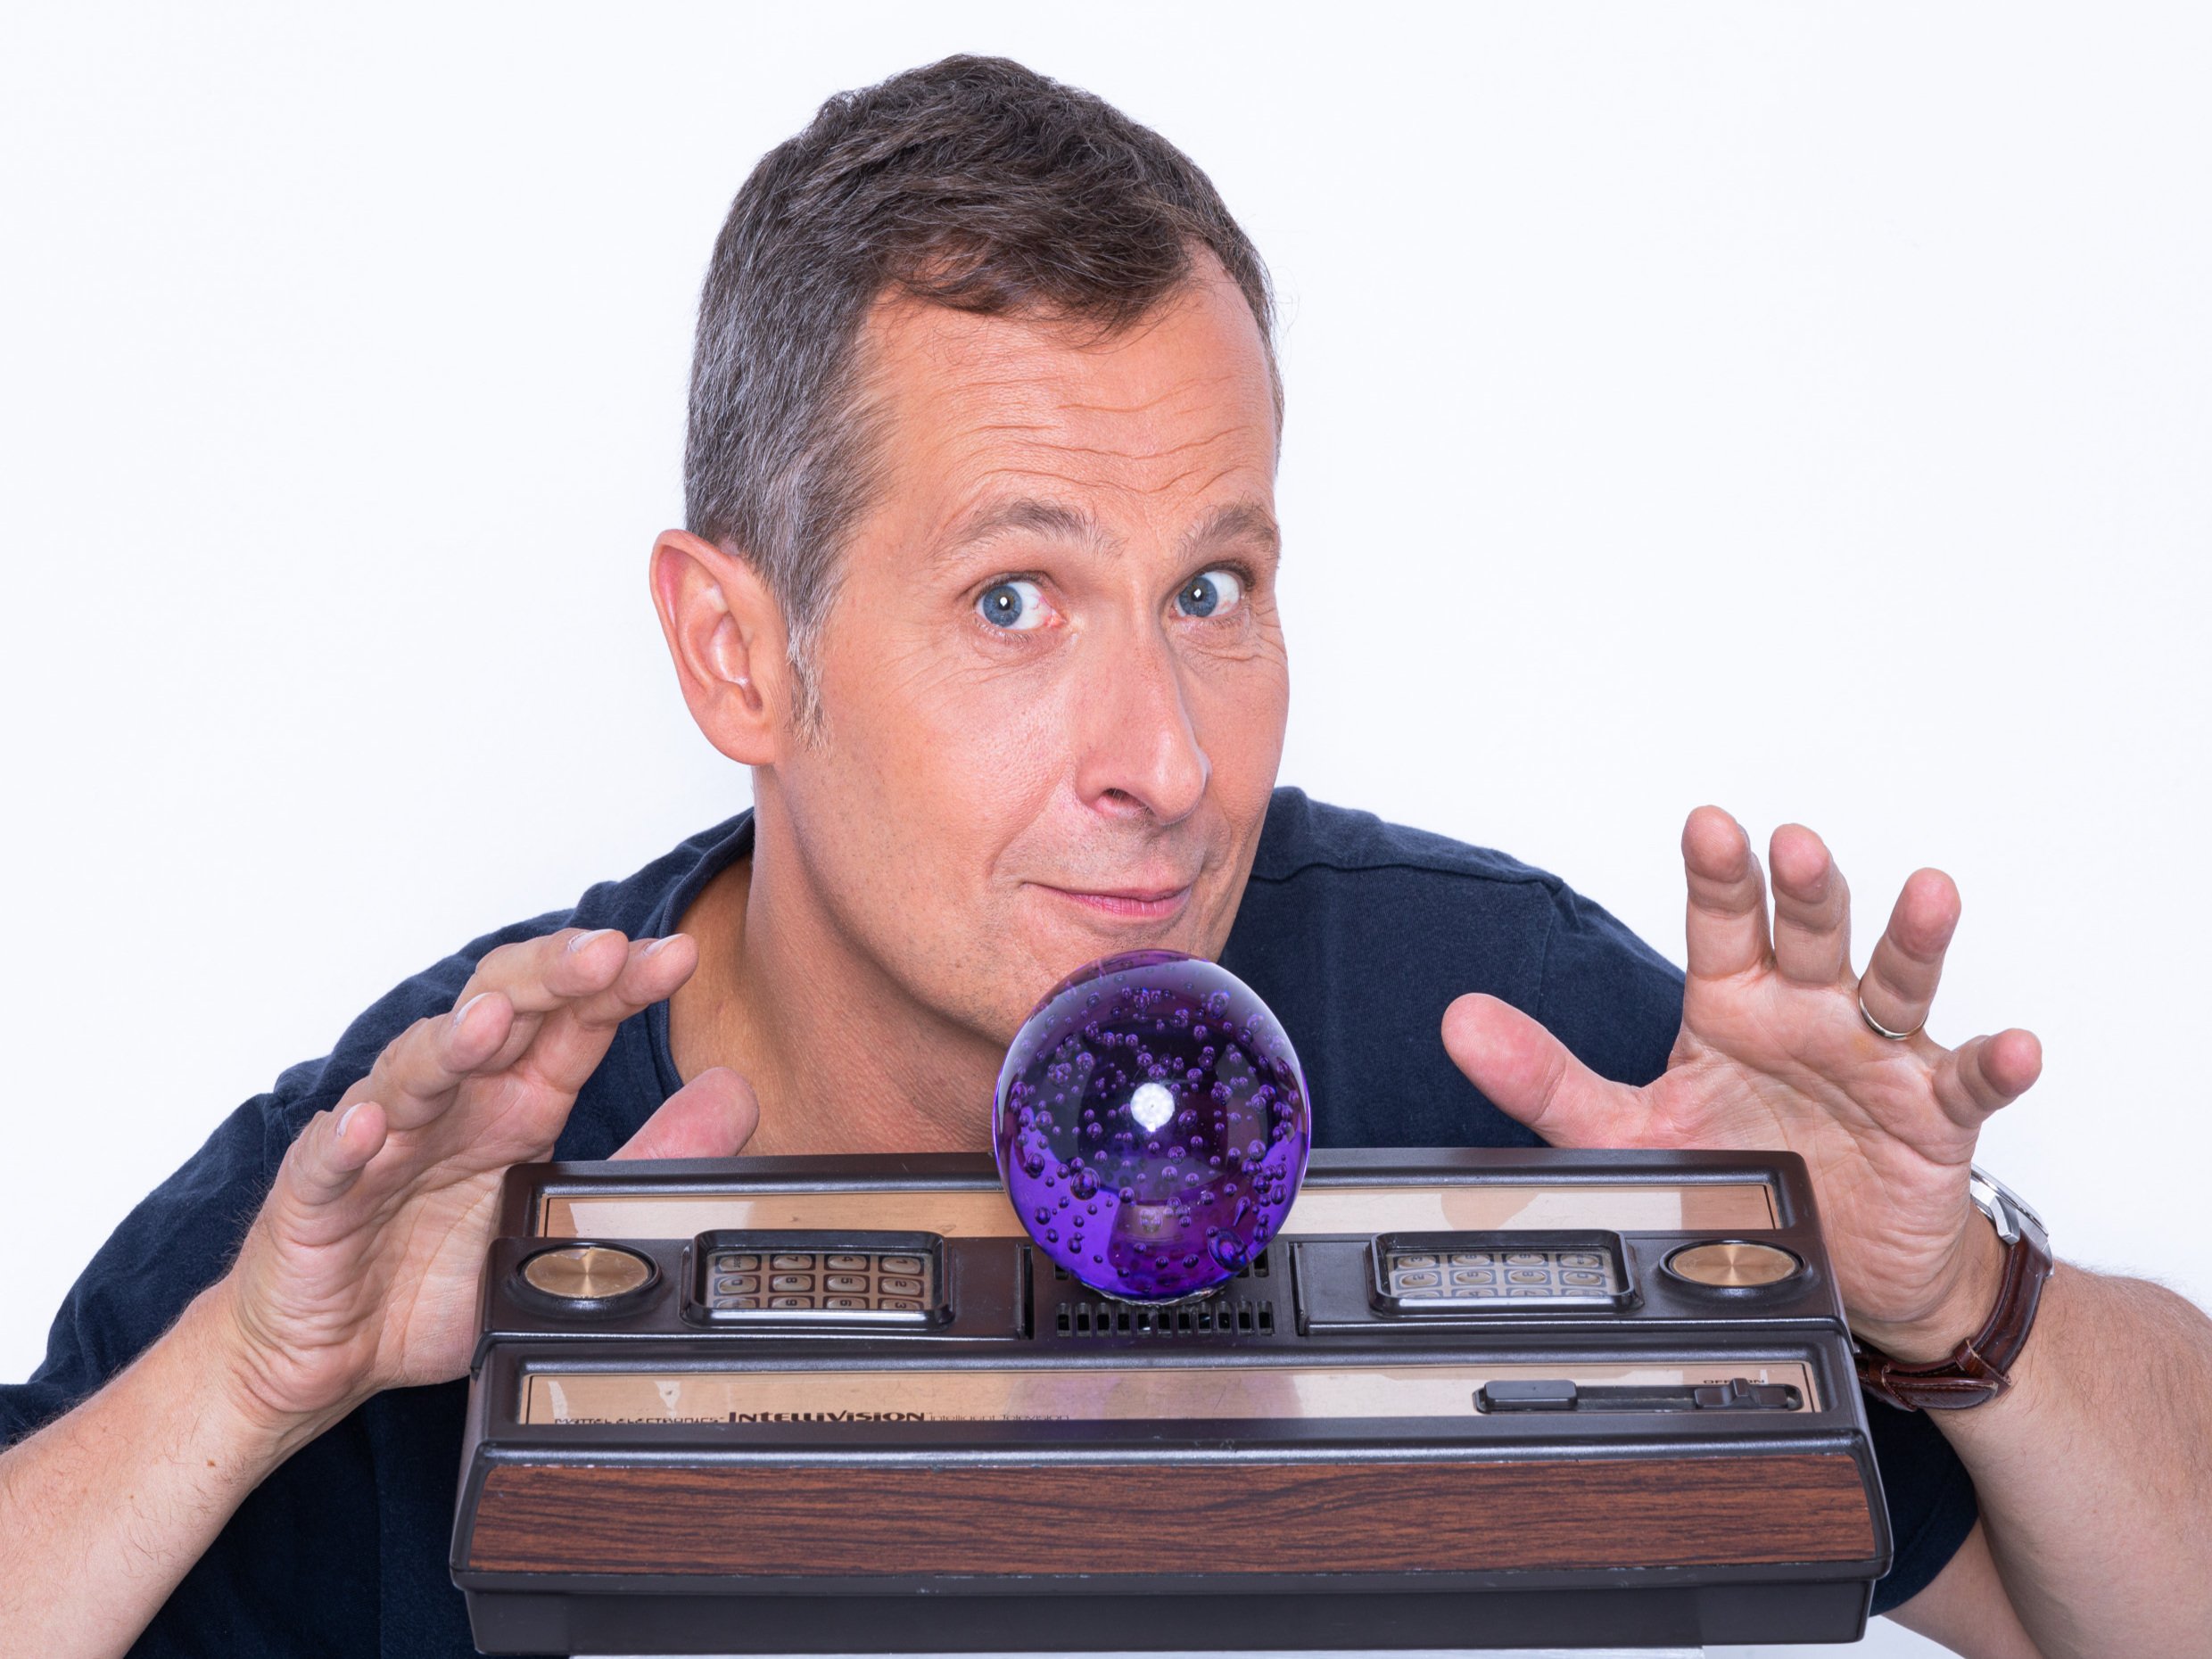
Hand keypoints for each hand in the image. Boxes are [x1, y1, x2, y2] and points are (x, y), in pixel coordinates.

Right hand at [214, 927, 758, 1431]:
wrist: (331, 1351)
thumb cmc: (437, 1274)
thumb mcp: (565, 1219)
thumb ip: (653, 1156)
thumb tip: (739, 1091)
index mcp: (516, 1101)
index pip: (572, 1020)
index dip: (619, 983)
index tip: (678, 956)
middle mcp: (453, 1103)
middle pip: (496, 1010)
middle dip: (549, 975)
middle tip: (605, 953)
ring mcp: (380, 1142)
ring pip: (414, 1072)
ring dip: (451, 1043)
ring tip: (493, 1023)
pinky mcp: (316, 1199)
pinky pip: (330, 1164)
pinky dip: (347, 1141)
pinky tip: (367, 1127)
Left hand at [1442, 806, 2041, 1360]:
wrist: (1832, 1262)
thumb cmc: (1738, 1172)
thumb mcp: (1624, 1132)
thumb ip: (1542, 1077)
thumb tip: (1459, 1023)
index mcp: (1734, 1006)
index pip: (1721, 925)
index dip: (1717, 876)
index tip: (1709, 825)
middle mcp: (1808, 1014)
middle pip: (1811, 935)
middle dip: (1805, 889)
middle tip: (1794, 845)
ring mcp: (1877, 1059)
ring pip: (1896, 986)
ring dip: (1912, 941)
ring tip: (1928, 894)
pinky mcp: (1933, 1119)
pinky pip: (1969, 1084)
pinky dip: (1995, 1064)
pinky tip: (2013, 1044)